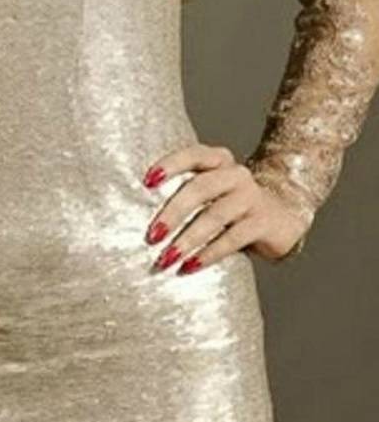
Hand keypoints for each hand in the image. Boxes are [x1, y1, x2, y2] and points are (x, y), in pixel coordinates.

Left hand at [142, 142, 309, 272]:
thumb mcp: (213, 190)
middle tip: (152, 234)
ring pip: (215, 215)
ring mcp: (251, 197)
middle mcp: (236, 174)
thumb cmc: (231, 203)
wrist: (283, 215)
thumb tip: (138, 213)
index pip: (193, 155)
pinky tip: (190, 266)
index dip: (170, 165)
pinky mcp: (262, 223)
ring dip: (187, 239)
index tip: (147, 181)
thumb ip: (187, 192)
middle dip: (173, 212)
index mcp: (219, 159)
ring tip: (166, 258)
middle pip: (200, 187)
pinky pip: (233, 238)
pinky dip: (209, 254)